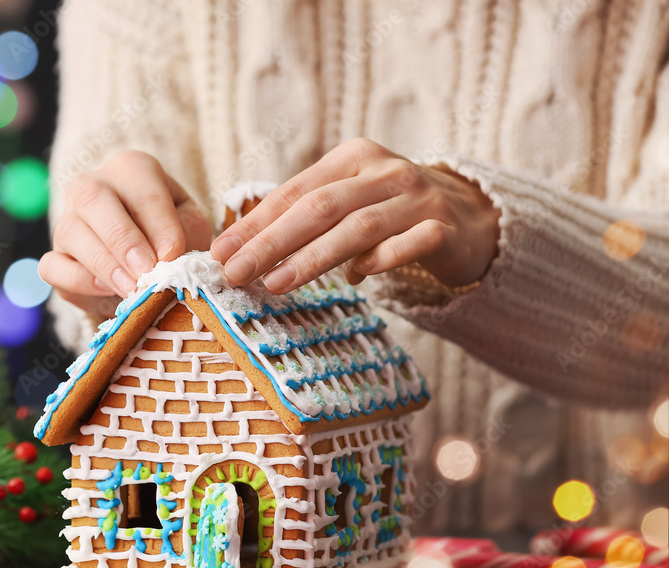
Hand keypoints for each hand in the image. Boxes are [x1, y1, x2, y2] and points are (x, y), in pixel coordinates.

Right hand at [40, 150, 210, 318]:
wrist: (148, 265)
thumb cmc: (171, 237)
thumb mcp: (189, 229)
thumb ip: (184, 236)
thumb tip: (167, 258)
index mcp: (131, 170)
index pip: (143, 190)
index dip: (159, 224)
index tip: (173, 255)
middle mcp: (92, 186)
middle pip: (93, 199)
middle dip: (122, 239)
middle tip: (145, 271)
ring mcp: (67, 220)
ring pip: (70, 232)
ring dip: (104, 264)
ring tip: (131, 289)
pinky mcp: (53, 257)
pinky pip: (53, 266)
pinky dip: (79, 282)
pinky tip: (106, 291)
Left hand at [210, 138, 500, 292]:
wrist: (471, 218)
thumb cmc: (391, 214)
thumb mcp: (348, 202)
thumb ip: (302, 217)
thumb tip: (237, 247)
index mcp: (353, 158)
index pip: (295, 191)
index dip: (255, 222)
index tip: (221, 252)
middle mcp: (385, 172)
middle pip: (319, 208)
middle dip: (271, 242)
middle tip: (236, 272)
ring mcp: (418, 198)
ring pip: (358, 228)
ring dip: (312, 258)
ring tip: (275, 284)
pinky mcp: (445, 228)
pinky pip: (409, 245)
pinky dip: (380, 262)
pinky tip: (356, 279)